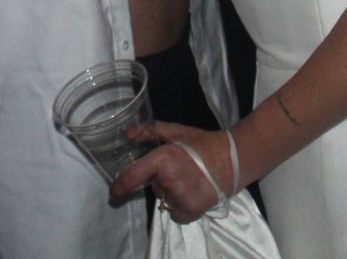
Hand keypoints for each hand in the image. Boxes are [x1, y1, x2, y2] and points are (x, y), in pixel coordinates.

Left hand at [109, 122, 231, 222]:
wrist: (233, 160)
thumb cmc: (202, 144)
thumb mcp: (176, 133)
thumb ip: (148, 132)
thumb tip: (125, 133)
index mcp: (163, 158)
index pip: (132, 177)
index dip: (118, 187)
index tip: (113, 193)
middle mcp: (169, 180)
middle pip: (154, 187)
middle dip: (161, 180)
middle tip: (179, 169)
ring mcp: (180, 197)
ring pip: (165, 200)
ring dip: (172, 193)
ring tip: (189, 180)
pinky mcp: (191, 211)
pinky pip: (175, 213)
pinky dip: (180, 207)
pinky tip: (192, 193)